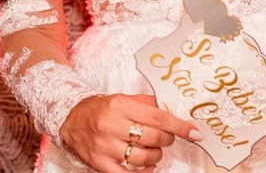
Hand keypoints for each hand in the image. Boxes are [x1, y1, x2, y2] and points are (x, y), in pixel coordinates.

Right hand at [59, 93, 198, 171]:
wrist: (70, 119)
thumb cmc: (100, 109)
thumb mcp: (122, 99)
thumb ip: (146, 104)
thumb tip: (173, 111)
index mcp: (120, 105)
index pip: (157, 117)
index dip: (180, 126)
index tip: (195, 133)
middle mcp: (111, 125)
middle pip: (153, 138)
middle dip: (167, 140)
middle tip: (166, 138)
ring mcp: (104, 146)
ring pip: (144, 158)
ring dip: (156, 156)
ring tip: (152, 150)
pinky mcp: (99, 163)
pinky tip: (146, 167)